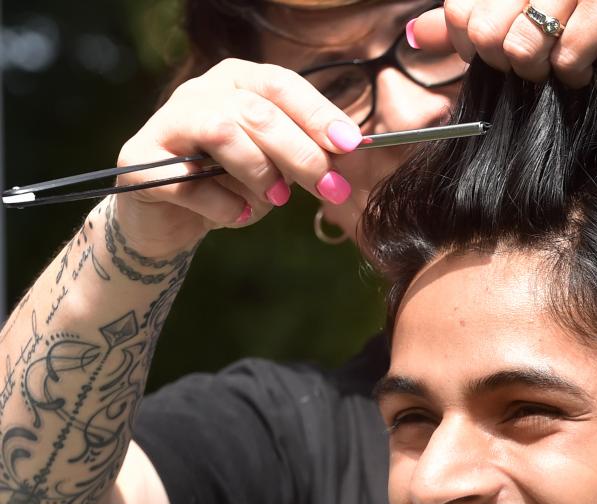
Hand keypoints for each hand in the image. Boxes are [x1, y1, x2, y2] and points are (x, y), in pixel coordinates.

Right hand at [114, 59, 362, 256]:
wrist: (169, 221)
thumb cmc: (231, 185)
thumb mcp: (276, 166)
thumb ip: (304, 154)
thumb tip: (345, 159)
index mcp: (238, 81)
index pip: (282, 85)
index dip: (318, 114)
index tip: (350, 145)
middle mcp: (200, 91)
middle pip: (258, 112)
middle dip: (302, 153)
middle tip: (330, 188)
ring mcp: (165, 123)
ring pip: (223, 132)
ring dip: (259, 173)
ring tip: (276, 201)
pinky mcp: (138, 162)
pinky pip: (189, 183)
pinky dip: (223, 207)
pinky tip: (238, 217)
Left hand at [411, 0, 596, 86]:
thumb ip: (473, 13)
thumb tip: (421, 34)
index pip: (461, 8)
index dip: (469, 42)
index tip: (494, 49)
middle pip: (485, 32)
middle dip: (504, 62)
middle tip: (533, 61)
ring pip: (522, 47)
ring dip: (539, 71)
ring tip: (558, 66)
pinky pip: (570, 55)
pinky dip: (572, 75)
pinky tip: (583, 72)